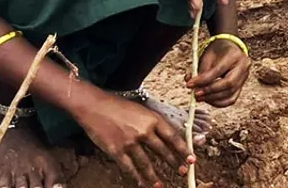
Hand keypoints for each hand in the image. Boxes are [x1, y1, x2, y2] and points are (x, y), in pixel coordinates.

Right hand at [76, 90, 192, 186]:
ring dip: (154, 176)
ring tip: (161, 184)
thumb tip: (167, 137)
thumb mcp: (142, 110)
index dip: (183, 149)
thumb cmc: (119, 106)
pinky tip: (140, 182)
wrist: (95, 106)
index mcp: (153, 119)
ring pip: (146, 163)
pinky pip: (129, 168)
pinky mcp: (116, 150)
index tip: (192, 158)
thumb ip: (154, 123)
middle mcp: (144, 131)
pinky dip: (135, 177)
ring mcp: (130, 142)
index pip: (173, 137)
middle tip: (182, 172)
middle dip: (174, 163)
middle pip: (163, 151)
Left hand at [188, 37, 250, 107]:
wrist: (229, 50)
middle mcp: (243, 67)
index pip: (219, 70)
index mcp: (235, 55)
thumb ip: (201, 71)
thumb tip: (191, 85)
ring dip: (212, 99)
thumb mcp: (208, 56)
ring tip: (199, 97)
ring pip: (230, 94)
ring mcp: (244, 78)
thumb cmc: (218, 52)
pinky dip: (218, 102)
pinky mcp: (241, 87)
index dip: (203, 80)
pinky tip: (208, 99)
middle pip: (228, 84)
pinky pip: (231, 99)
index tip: (190, 84)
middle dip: (209, 91)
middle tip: (195, 94)